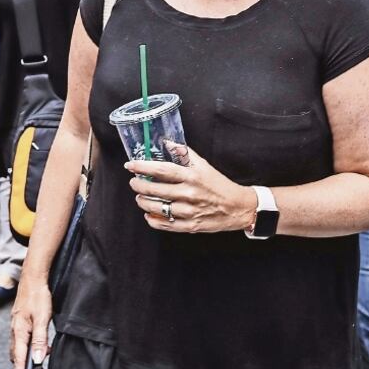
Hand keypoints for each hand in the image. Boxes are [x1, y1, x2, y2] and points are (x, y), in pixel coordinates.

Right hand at [10, 277, 51, 368]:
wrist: (32, 278)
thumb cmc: (38, 296)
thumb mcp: (43, 319)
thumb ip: (40, 340)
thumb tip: (37, 359)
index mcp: (19, 331)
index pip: (19, 360)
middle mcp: (14, 330)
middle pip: (16, 357)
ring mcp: (15, 325)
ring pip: (18, 348)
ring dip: (25, 358)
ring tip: (36, 365)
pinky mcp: (19, 321)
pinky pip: (20, 340)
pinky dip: (26, 348)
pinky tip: (37, 346)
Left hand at [125, 142, 254, 233]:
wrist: (238, 207)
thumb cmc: (219, 184)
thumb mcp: (203, 165)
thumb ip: (184, 153)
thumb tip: (167, 142)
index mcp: (192, 177)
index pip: (161, 170)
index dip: (142, 167)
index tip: (130, 165)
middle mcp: (189, 194)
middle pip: (154, 189)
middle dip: (138, 185)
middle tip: (134, 182)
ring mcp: (189, 211)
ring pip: (157, 207)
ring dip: (143, 202)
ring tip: (140, 197)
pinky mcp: (190, 226)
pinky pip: (165, 224)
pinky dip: (153, 219)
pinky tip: (149, 214)